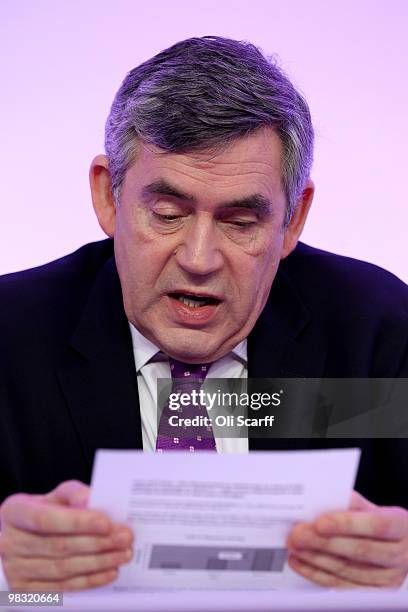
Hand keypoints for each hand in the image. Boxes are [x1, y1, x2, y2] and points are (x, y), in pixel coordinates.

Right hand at [0, 480, 133, 590]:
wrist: (23, 537)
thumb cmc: (44, 511)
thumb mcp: (55, 496)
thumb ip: (74, 493)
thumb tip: (90, 499)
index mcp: (15, 512)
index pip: (46, 519)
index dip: (77, 522)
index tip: (106, 522)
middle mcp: (10, 542)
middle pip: (58, 546)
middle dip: (97, 543)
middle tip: (125, 537)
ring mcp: (15, 569)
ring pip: (62, 569)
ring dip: (98, 562)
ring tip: (123, 553)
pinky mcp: (25, 591)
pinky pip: (62, 588)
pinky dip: (89, 580)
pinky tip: (109, 571)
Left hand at [286, 491, 407, 587]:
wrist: (401, 546)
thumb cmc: (382, 523)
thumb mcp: (374, 508)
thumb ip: (352, 504)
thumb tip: (322, 498)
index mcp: (401, 527)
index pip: (375, 525)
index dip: (346, 524)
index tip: (319, 522)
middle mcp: (400, 555)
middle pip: (358, 550)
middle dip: (322, 542)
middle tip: (297, 534)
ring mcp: (388, 577)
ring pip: (347, 569)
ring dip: (315, 558)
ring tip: (294, 546)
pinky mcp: (374, 591)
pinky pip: (341, 585)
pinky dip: (317, 573)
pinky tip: (300, 562)